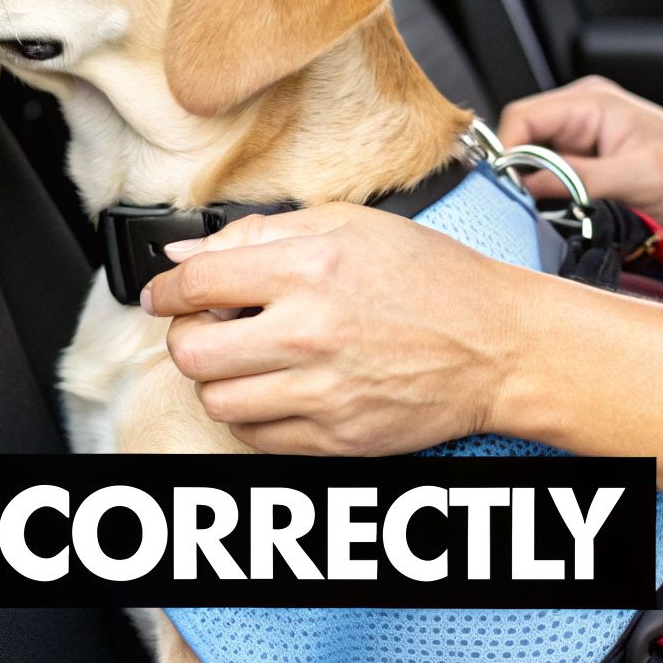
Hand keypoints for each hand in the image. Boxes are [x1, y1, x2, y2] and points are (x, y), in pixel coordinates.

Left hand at [140, 203, 549, 455]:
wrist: (499, 345)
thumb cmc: (433, 280)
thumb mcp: (350, 225)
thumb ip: (261, 235)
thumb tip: (187, 256)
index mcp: (310, 267)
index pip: (195, 283)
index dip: (166, 290)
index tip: (164, 295)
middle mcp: (310, 331)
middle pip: (190, 351)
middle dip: (187, 336)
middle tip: (209, 326)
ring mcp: (322, 391)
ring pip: (215, 400)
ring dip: (220, 379)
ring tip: (250, 359)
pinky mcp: (336, 437)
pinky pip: (254, 437)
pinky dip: (252, 415)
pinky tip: (277, 389)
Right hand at [497, 76, 662, 248]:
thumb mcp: (640, 177)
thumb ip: (579, 178)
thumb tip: (527, 183)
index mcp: (591, 103)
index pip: (521, 118)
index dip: (506, 152)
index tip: (509, 189)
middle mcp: (580, 122)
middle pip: (519, 144)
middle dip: (521, 177)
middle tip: (536, 209)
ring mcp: (581, 150)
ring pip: (529, 171)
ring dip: (538, 196)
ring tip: (563, 213)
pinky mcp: (584, 178)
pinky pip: (548, 190)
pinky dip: (551, 208)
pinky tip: (569, 219)